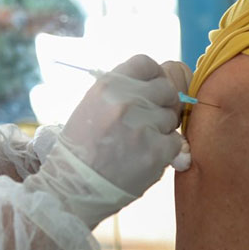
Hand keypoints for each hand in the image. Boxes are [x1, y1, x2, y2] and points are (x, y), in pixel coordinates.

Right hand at [25, 55, 184, 227]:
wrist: (73, 186)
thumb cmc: (82, 147)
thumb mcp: (93, 106)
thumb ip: (123, 91)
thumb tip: (162, 79)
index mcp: (108, 84)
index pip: (146, 63)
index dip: (153, 77)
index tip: (151, 91)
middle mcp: (126, 100)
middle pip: (166, 89)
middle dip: (161, 105)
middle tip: (146, 123)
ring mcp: (143, 125)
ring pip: (171, 118)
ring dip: (160, 131)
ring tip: (135, 145)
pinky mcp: (157, 151)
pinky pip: (175, 142)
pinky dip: (164, 152)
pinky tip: (141, 158)